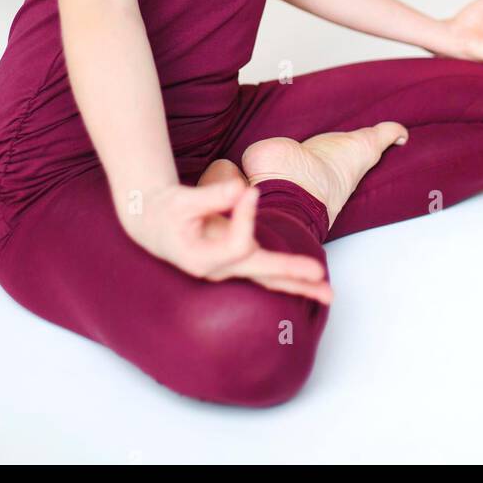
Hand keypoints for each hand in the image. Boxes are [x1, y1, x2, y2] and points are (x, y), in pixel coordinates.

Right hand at [116, 179, 332, 304]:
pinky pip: (267, 273)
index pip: (238, 244)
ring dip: (299, 285)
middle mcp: (219, 270)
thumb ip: (211, 196)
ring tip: (329, 294)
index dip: (247, 217)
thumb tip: (241, 188)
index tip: (248, 190)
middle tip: (319, 275)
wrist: (154, 225)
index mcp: (202, 260)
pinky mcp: (237, 261)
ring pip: (268, 280)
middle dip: (290, 273)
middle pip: (261, 275)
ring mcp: (230, 268)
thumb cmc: (166, 211)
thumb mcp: (181, 201)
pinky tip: (310, 284)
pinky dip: (289, 277)